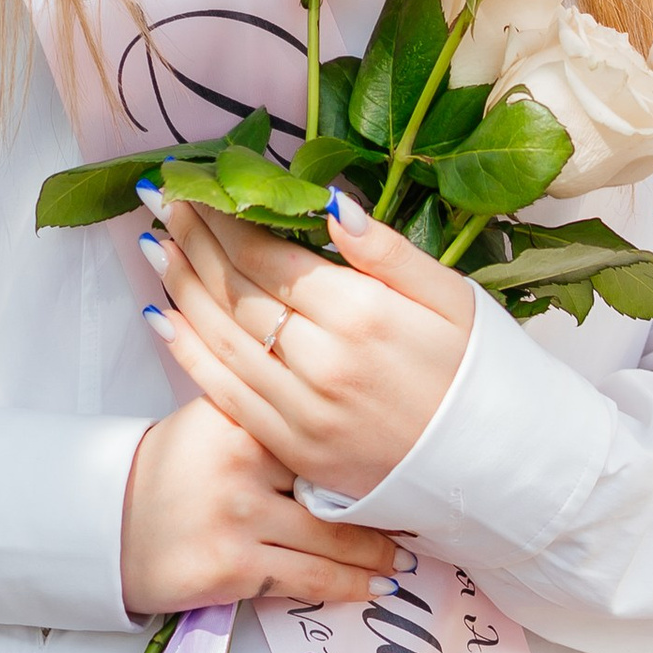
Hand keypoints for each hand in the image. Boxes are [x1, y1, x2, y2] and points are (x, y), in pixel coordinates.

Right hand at [119, 395, 400, 615]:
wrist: (106, 526)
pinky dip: (349, 587)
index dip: (369, 453)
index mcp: (239, 417)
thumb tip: (351, 421)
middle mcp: (240, 463)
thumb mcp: (213, 422)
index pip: (321, 432)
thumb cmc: (170, 471)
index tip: (407, 461)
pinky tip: (375, 588)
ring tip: (402, 559)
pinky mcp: (231, 568)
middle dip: (384, 509)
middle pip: (333, 487)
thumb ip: (272, 415)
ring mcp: (236, 518)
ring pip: (330, 540)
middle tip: (420, 516)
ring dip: (376, 556)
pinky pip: (308, 580)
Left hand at [137, 193, 474, 502]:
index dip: (226, 218)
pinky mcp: (294, 448)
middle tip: (162, 201)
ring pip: (221, 338)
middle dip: (194, 241)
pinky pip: (225, 394)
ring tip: (155, 245)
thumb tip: (329, 201)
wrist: (497, 469)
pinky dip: (187, 352)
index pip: (269, 255)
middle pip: (236, 292)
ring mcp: (303, 412)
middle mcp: (322, 364)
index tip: (198, 183)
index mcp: (362, 315)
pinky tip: (161, 318)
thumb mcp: (453, 296)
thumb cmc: (480, 372)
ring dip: (181, 287)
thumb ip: (387, 250)